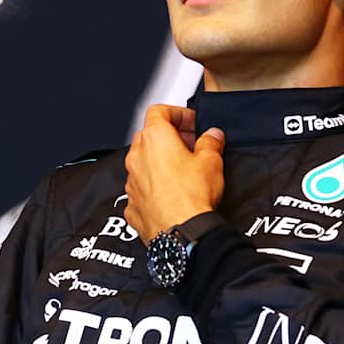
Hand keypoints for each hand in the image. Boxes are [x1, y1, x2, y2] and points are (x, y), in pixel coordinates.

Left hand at [123, 105, 224, 241]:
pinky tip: (173, 192)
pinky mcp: (132, 203)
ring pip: (143, 162)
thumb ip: (211, 142)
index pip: (158, 111)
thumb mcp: (211, 161)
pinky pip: (142, 186)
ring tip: (184, 170)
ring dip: (161, 161)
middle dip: (170, 137)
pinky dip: (155, 185)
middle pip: (149, 135)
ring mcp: (131, 181)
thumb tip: (212, 136)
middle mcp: (136, 157)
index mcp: (154, 139)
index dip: (177, 113)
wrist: (180, 232)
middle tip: (191, 144)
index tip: (192, 122)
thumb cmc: (192, 196)